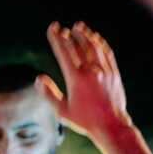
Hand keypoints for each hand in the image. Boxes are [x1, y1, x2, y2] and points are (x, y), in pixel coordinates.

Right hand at [35, 22, 129, 141]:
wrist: (111, 126)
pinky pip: (106, 54)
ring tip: (78, 27)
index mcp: (76, 79)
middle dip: (68, 35)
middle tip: (62, 28)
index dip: (56, 38)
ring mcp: (104, 72)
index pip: (63, 53)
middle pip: (78, 47)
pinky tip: (95, 40)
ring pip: (93, 47)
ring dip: (85, 35)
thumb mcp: (62, 111)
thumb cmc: (85, 121)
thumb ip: (49, 94)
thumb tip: (38, 79)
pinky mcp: (114, 74)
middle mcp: (90, 72)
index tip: (52, 28)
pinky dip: (99, 44)